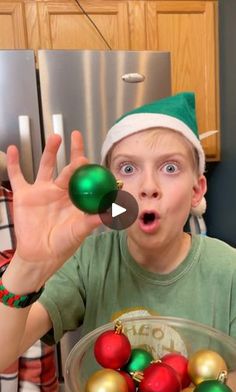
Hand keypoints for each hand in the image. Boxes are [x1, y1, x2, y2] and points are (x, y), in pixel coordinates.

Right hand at [7, 131, 101, 280]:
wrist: (39, 255)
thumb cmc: (62, 245)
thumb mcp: (79, 232)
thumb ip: (93, 220)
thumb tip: (111, 212)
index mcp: (74, 198)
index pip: (82, 177)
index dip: (86, 167)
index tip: (89, 159)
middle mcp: (59, 191)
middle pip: (66, 166)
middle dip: (71, 151)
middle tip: (76, 136)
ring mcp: (41, 192)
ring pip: (45, 166)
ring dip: (49, 151)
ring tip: (55, 137)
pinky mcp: (24, 195)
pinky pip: (17, 176)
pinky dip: (14, 163)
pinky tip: (13, 150)